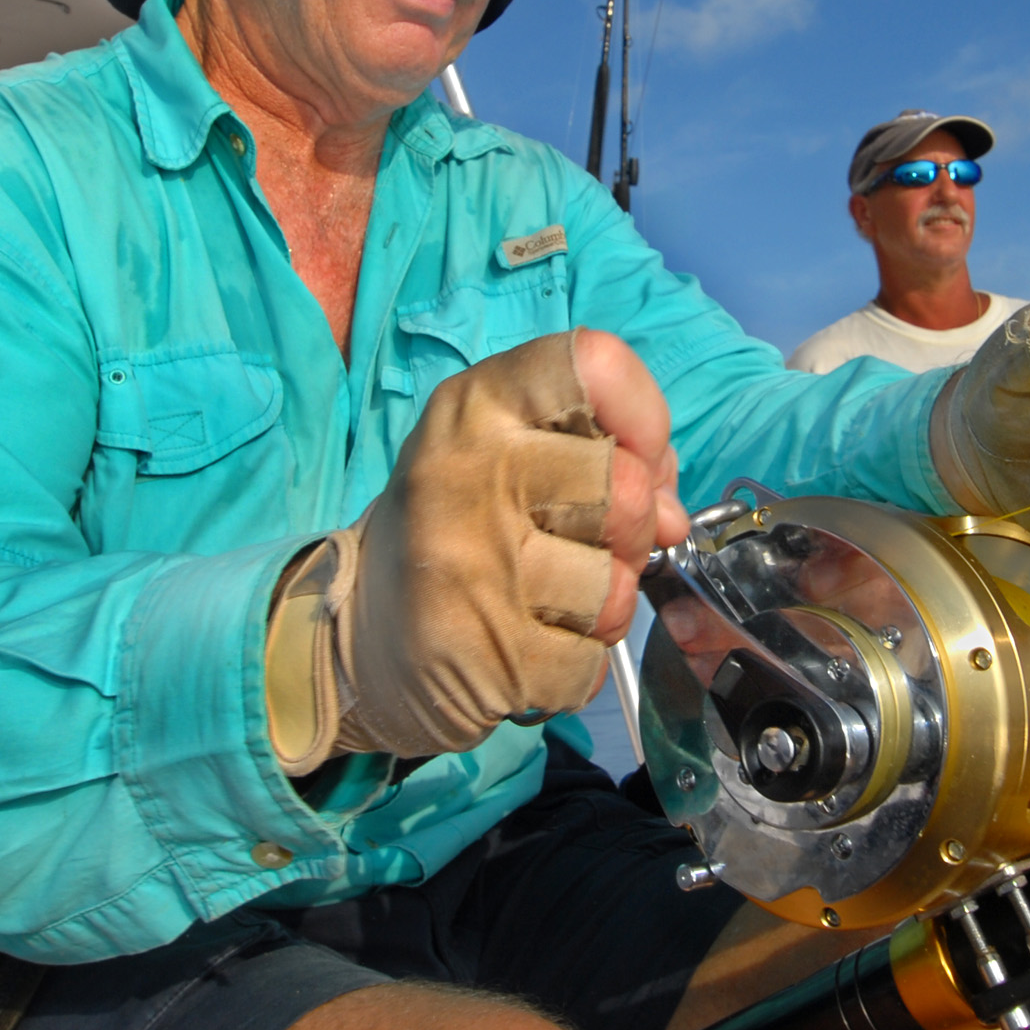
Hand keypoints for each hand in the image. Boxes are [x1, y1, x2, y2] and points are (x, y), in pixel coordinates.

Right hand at [266, 330, 685, 768]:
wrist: (360, 638)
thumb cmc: (461, 530)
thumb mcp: (511, 457)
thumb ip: (601, 455)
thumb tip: (670, 516)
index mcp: (476, 405)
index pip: (594, 363)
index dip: (644, 417)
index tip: (636, 458)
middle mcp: (466, 472)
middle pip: (621, 487)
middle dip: (629, 531)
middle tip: (585, 546)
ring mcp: (472, 566)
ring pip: (612, 585)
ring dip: (601, 607)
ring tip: (548, 601)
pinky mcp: (485, 653)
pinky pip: (590, 660)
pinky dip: (574, 665)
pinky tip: (528, 645)